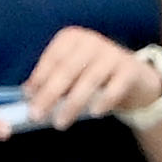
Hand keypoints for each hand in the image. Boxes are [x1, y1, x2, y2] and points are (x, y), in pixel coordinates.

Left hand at [12, 27, 158, 127]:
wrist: (134, 77)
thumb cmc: (94, 76)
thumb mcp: (71, 73)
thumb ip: (51, 79)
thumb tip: (27, 93)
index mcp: (72, 38)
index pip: (52, 58)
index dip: (39, 77)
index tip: (28, 97)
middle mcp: (91, 41)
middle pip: (67, 69)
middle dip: (50, 94)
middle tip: (37, 115)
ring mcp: (112, 53)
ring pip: (89, 79)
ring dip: (73, 103)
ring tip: (60, 123)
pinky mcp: (130, 68)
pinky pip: (115, 87)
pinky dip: (104, 100)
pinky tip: (94, 113)